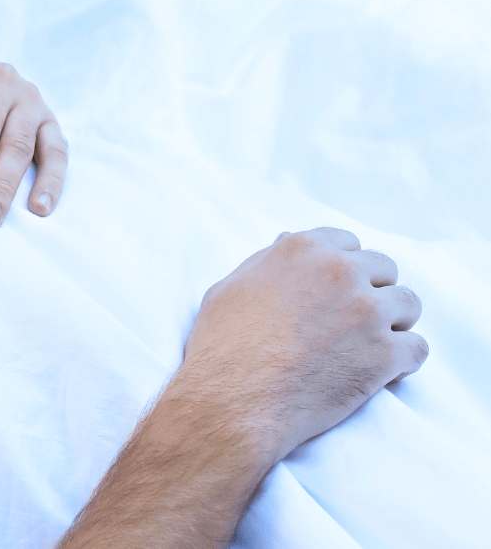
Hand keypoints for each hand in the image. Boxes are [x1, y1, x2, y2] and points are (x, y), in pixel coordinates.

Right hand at [178, 227, 426, 454]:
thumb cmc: (222, 347)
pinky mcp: (385, 353)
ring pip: (409, 305)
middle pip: (385, 269)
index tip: (337, 289)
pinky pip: (418, 348)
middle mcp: (341, 273)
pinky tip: (383, 371)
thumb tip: (285, 241)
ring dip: (395, 323)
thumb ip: (266, 262)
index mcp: (303, 251)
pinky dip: (404, 361)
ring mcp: (368, 312)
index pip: (348, 242)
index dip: (345, 267)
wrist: (233, 400)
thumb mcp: (229, 288)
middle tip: (353, 321)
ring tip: (370, 345)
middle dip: (373, 291)